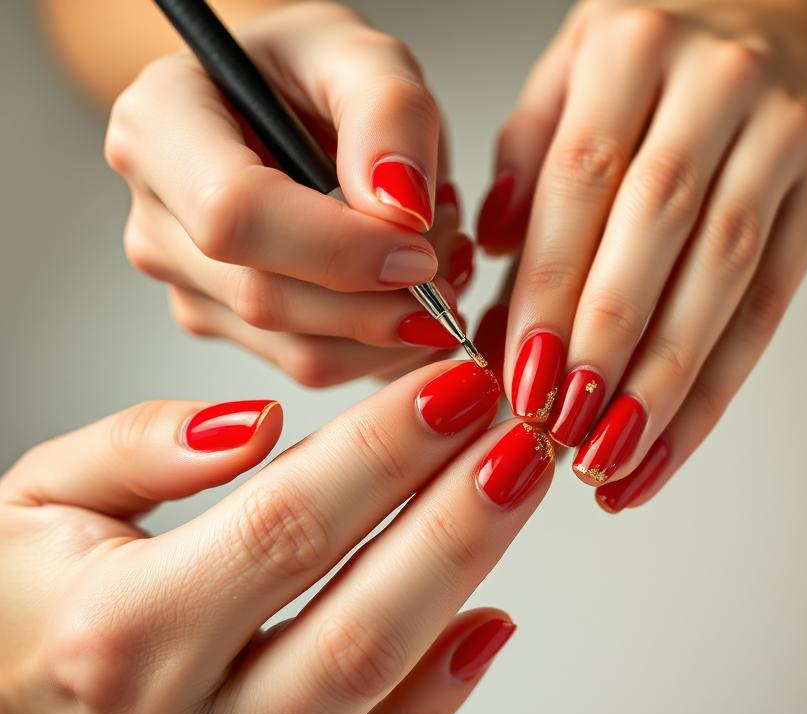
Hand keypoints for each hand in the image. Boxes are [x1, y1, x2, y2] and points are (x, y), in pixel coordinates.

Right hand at [0, 362, 553, 713]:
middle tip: (517, 430)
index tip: (454, 384)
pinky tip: (488, 620)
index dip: (386, 449)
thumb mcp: (39, 500)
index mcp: (123, 628)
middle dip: (454, 511)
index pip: (289, 521)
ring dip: (463, 577)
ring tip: (516, 489)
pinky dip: (440, 696)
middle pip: (358, 609)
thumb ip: (142, 449)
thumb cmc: (17, 607)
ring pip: (379, 680)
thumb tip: (253, 423)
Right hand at [106, 2, 474, 387]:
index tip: (422, 253)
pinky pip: (317, 364)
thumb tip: (399, 211)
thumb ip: (390, 116)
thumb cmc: (314, 72)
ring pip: (300, 352)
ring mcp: (186, 282)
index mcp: (160, 126)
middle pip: (267, 299)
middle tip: (451, 258)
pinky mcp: (226, 324)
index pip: (235, 215)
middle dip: (384, 299)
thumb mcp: (365, 57)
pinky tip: (408, 287)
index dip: (340, 249)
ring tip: (439, 260)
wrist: (291, 104)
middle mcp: (157, 215)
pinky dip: (382, 342)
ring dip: (394, 325)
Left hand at [476, 0, 806, 509]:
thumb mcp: (581, 64)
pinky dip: (717, 388)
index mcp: (633, 49)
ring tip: (609, 461)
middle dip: (603, 346)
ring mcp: (784, 139)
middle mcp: (716, 87)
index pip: (581, 182)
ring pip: (721, 279)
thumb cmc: (669, 50)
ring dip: (662, 386)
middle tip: (556, 431)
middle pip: (653, 234)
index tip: (516, 375)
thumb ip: (531, 152)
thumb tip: (494, 252)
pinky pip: (770, 306)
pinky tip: (670, 443)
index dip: (547, 287)